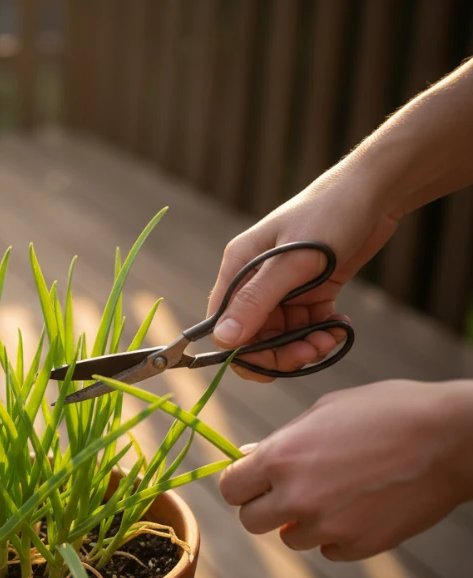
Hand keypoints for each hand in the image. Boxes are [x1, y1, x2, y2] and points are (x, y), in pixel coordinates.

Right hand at [207, 167, 396, 380]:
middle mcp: (254, 281)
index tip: (275, 364)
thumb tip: (223, 340)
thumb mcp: (293, 261)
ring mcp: (282, 287)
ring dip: (305, 345)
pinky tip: (340, 326)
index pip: (223, 326)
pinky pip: (306, 326)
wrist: (374, 193)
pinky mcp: (309, 290)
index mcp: (238, 269)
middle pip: (253, 337)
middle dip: (280, 352)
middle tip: (313, 351)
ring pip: (281, 336)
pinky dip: (322, 333)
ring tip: (332, 337)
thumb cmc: (328, 216)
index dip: (244, 352)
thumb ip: (257, 301)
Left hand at [218, 380, 472, 560]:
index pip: (231, 488)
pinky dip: (335, 536)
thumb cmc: (386, 412)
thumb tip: (249, 457)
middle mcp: (297, 496)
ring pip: (290, 538)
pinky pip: (328, 550)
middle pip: (251, 521)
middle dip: (264, 506)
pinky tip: (356, 508)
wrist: (448, 437)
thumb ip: (281, 440)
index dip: (240, 483)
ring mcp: (328, 526)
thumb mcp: (323, 412)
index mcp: (280, 458)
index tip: (252, 480)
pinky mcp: (359, 545)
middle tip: (287, 490)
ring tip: (332, 494)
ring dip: (301, 522)